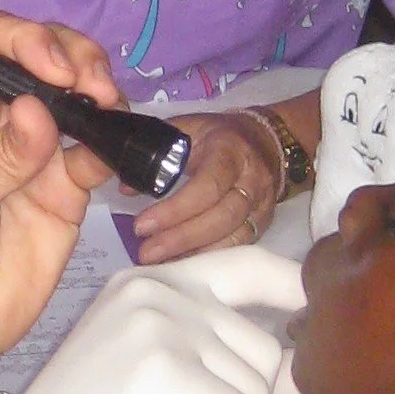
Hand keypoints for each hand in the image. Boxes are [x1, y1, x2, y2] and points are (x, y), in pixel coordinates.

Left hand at [0, 15, 123, 393]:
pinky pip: (98, 149)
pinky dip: (115, 144)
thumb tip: (38, 110)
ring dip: (101, 93)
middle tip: (96, 88)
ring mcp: (36, 149)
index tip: (53, 67)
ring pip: (78, 95)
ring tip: (110, 114)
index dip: (25, 40)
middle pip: (44, 56)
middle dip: (76, 58)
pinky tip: (117, 156)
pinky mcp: (67, 184)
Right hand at [0, 247, 307, 393]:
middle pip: (262, 345)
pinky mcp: (174, 375)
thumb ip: (221, 363)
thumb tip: (304, 367)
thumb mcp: (157, 382)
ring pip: (258, 387)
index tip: (320, 311)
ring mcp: (164, 327)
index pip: (245, 265)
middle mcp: (156, 290)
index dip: (292, 287)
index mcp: (147, 284)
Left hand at [132, 112, 284, 264]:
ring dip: (194, 253)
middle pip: (221, 217)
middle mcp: (252, 181)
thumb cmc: (220, 135)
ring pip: (233, 237)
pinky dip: (210, 257)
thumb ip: (158, 153)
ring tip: (159, 263)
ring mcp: (261, 205)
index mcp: (230, 152)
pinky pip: (239, 246)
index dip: (174, 210)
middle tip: (146, 252)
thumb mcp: (189, 129)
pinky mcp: (263, 223)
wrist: (268, 140)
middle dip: (181, 238)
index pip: (207, 186)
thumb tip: (126, 187)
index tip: (142, 225)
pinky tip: (183, 264)